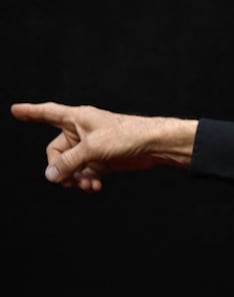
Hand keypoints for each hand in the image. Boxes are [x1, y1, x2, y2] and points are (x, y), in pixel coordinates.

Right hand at [10, 102, 197, 191]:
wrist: (156, 146)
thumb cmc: (127, 136)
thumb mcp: (92, 148)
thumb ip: (69, 162)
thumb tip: (51, 175)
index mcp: (77, 118)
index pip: (47, 113)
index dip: (31, 112)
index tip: (15, 110)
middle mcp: (81, 131)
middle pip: (55, 152)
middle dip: (61, 168)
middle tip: (70, 179)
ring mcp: (91, 147)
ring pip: (70, 166)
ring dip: (75, 178)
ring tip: (87, 184)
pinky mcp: (102, 160)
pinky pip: (84, 173)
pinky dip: (86, 181)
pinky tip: (94, 186)